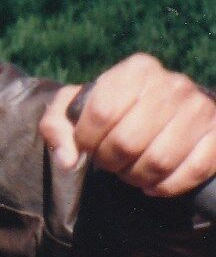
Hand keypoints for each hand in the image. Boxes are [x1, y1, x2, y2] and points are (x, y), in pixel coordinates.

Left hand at [39, 53, 215, 195]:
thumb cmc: (112, 110)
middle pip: (128, 141)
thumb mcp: (77, 108)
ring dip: (136, 177)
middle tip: (108, 163)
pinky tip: (152, 185)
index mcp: (136, 70)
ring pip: (159, 161)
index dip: (87, 139)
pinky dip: (167, 187)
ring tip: (129, 172)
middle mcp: (173, 84)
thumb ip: (57, 126)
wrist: (166, 110)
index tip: (86, 146)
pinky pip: (193, 171)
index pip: (102, 112)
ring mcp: (200, 109)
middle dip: (109, 162)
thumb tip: (67, 160)